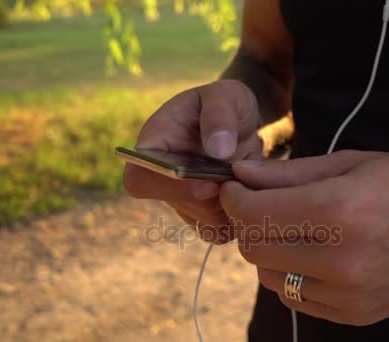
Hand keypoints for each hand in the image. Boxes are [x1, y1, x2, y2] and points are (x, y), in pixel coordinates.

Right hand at [123, 80, 262, 242]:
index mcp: (153, 146)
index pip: (139, 180)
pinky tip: (250, 189)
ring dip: (234, 203)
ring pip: (206, 221)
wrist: (240, 121)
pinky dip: (241, 217)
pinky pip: (221, 231)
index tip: (209, 183)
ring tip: (248, 171)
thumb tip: (218, 150)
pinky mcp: (205, 215)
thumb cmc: (225, 103)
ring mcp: (182, 200)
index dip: (170, 189)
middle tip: (242, 171)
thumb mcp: (226, 95)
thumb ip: (220, 115)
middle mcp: (162, 178)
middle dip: (217, 195)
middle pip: (181, 205)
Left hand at [220, 150, 388, 324]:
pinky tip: (312, 253)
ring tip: (292, 228)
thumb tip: (241, 172)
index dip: (234, 197)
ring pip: (270, 277)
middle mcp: (341, 261)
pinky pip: (296, 298)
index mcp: (340, 212)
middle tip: (262, 204)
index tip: (236, 187)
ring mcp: (348, 295)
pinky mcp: (355, 315)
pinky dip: (291, 274)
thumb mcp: (352, 163)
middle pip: (255, 248)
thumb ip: (290, 173)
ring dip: (268, 250)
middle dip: (248, 223)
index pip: (255, 214)